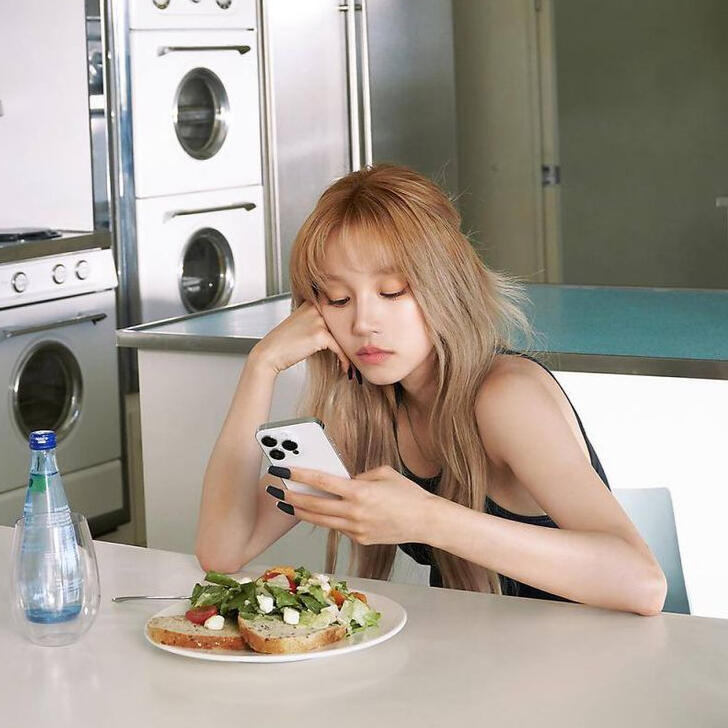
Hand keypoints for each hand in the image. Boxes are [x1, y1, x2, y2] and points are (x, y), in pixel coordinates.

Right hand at [250, 300, 349, 374]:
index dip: (348, 324)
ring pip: (343, 335)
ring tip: (352, 362)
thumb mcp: (301, 323)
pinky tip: (345, 368)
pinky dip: (344, 359)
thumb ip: (317, 320)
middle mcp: (315, 308)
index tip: (354, 338)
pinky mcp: (320, 334)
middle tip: (358, 352)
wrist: (270, 354)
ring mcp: (318, 320)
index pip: (337, 309)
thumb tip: (339, 328)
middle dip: (351, 338)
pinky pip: (339, 348)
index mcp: (311, 303)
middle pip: (343, 322)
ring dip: (349, 350)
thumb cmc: (284, 342)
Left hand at [265, 465, 436, 545]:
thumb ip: (359, 476)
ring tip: (288, 504)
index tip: (284, 470)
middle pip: (314, 506)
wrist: (426, 521)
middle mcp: (354, 512)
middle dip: (292, 497)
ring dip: (302, 512)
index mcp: (359, 492)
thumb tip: (342, 480)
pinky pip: (338, 528)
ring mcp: (356, 529)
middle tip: (278, 490)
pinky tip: (318, 513)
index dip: (299, 476)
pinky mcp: (360, 539)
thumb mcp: (382, 473)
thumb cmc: (408, 494)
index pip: (321, 482)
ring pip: (321, 521)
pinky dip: (326, 519)